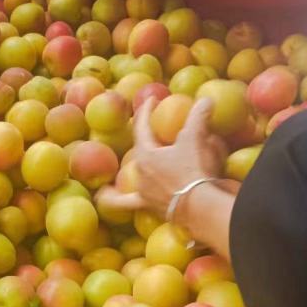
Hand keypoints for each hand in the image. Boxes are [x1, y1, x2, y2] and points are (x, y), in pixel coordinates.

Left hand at [96, 97, 227, 222]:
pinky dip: (111, 199)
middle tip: (156, 131)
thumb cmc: (195, 171)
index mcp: (146, 153)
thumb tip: (205, 100)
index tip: (151, 99)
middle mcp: (139, 171)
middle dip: (147, 139)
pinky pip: (123, 202)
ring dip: (136, 166)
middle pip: (140, 150)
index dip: (146, 111)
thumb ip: (198, 117)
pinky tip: (101, 196)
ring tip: (127, 158)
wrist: (199, 207)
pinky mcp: (147, 205)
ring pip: (132, 174)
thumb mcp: (196, 140)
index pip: (142, 127)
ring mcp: (142, 190)